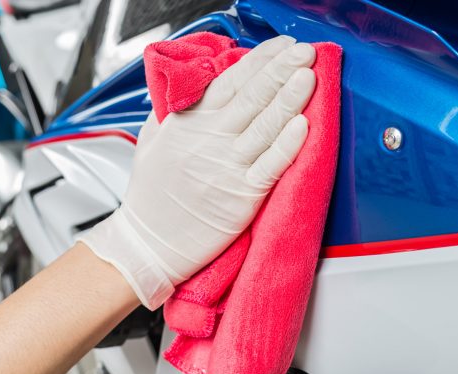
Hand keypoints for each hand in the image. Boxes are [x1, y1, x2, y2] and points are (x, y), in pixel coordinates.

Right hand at [80, 36, 315, 308]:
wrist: (149, 244)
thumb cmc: (153, 194)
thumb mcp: (153, 139)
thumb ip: (177, 109)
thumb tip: (201, 81)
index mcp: (190, 123)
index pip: (230, 82)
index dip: (258, 61)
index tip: (280, 46)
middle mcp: (209, 140)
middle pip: (251, 98)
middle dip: (280, 71)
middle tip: (304, 52)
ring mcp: (226, 168)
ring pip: (264, 127)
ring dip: (289, 99)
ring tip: (308, 75)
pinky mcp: (241, 197)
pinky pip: (269, 166)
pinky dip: (286, 145)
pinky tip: (302, 125)